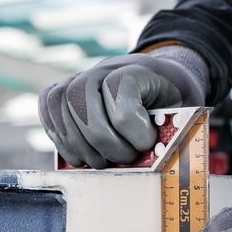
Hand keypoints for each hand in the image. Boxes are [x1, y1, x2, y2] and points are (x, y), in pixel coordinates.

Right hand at [38, 45, 207, 167]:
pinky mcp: (60, 93)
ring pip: (62, 109)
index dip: (133, 129)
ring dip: (80, 147)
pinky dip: (61, 139)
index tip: (147, 144)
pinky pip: (48, 111)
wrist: (158, 80)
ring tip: (101, 161)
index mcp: (135, 68)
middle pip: (84, 106)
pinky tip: (79, 154)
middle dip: (104, 143)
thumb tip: (152, 163)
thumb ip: (169, 133)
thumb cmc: (169, 102)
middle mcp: (100, 69)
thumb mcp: (183, 112)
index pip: (119, 95)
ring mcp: (77, 79)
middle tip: (124, 158)